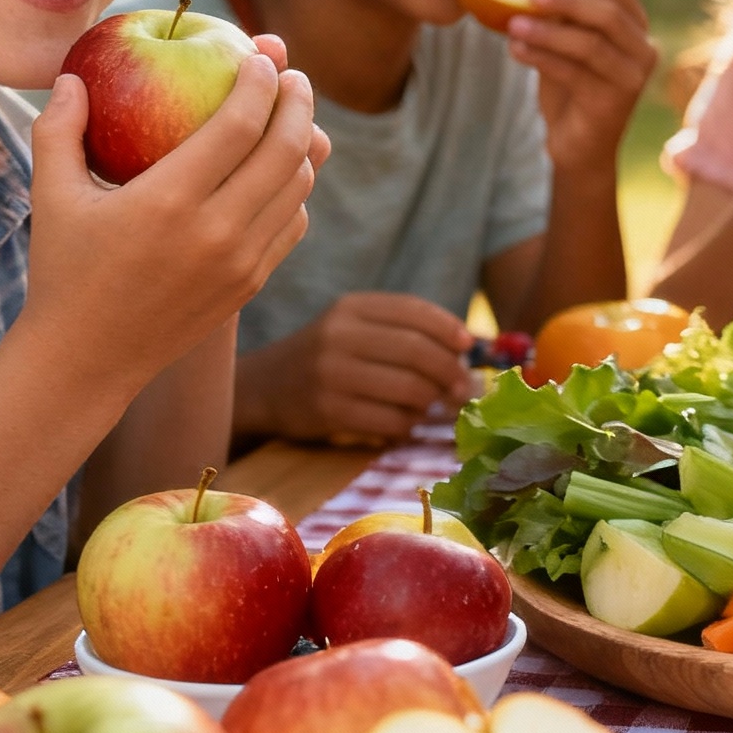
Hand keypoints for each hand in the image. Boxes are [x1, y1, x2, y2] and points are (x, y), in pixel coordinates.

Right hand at [21, 41, 326, 400]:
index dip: (261, 83)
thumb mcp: (51, 197)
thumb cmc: (64, 270)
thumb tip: (74, 77)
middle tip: (294, 77)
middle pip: (287, 150)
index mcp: (169, 201)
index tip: (263, 56)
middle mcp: (217, 231)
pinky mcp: (254, 282)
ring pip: (300, 188)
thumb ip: (59, 130)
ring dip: (306, 145)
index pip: (239, 125)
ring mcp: (243, 260)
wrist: (89, 358)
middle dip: (299, 103)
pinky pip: (293, 224)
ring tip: (296, 116)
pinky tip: (283, 171)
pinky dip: (296, 191)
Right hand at [236, 292, 475, 445]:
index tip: (468, 346)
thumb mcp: (356, 327)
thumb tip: (467, 349)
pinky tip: (406, 423)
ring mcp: (331, 373)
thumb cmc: (327, 356)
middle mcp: (339, 335)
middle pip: (417, 352)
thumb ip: (405, 330)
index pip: (414, 311)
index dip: (449, 329)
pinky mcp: (327, 410)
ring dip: (432, 402)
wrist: (264, 387)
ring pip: (409, 389)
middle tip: (463, 389)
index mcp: (352, 307)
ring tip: (433, 407)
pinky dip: (408, 425)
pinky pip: (390, 421)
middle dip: (450, 372)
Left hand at [509, 0, 658, 177]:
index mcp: (636, 28)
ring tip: (512, 23)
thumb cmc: (570, 86)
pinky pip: (574, 73)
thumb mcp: (565, 40)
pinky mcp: (613, 103)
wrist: (578, 146)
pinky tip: (515, 49)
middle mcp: (644, 51)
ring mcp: (632, 79)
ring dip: (548, 30)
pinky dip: (542, 58)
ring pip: (590, 44)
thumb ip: (562, 8)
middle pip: (609, 13)